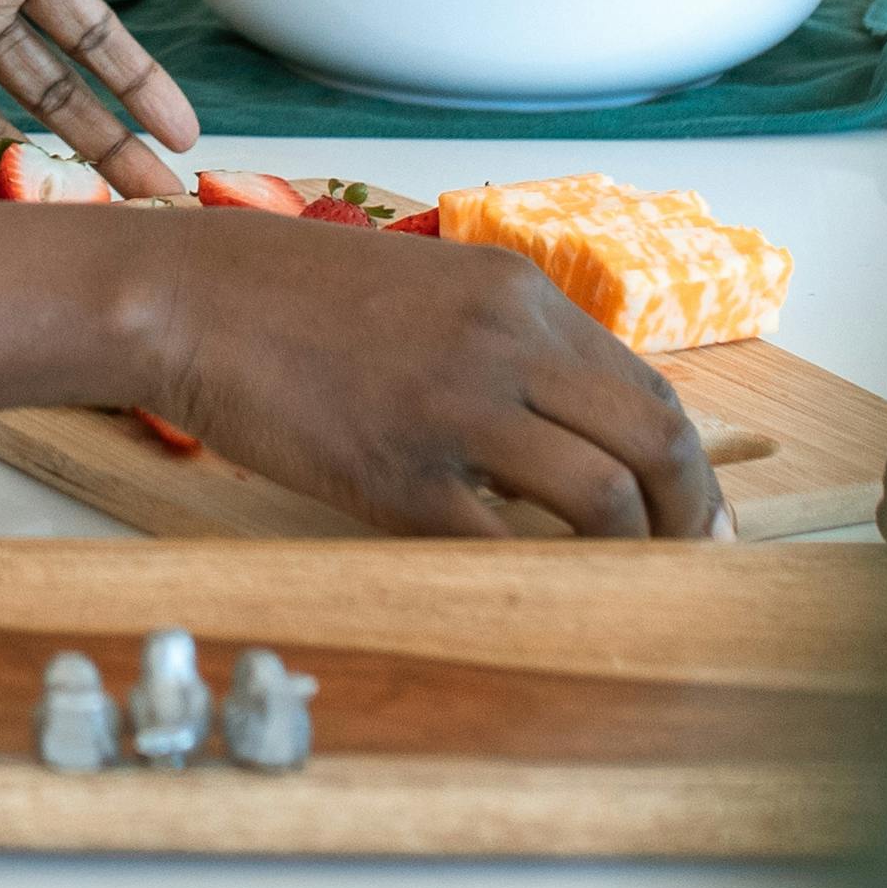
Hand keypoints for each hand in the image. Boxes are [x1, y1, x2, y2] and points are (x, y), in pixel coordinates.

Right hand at [152, 213, 724, 538]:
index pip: (646, 388)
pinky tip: (541, 597)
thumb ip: (505, 350)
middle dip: (688, 516)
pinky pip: (502, 545)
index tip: (700, 516)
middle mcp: (504, 341)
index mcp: (516, 294)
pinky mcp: (398, 473)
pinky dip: (538, 579)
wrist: (187, 295)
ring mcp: (454, 408)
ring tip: (626, 590)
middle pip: (652, 439)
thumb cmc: (291, 298)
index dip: (688, 466)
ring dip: (631, 556)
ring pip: (600, 496)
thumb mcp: (428, 290)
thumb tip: (568, 441)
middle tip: (692, 566)